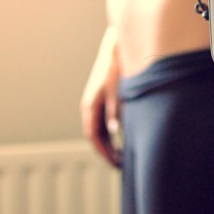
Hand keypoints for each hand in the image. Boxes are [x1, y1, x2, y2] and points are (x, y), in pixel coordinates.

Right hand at [80, 31, 121, 167]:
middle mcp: (90, 106)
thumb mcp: (118, 91)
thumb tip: (114, 130)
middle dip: (106, 151)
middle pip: (95, 136)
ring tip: (123, 156)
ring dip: (108, 143)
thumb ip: (115, 111)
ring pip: (99, 129)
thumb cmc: (117, 69)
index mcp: (90, 106)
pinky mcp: (102, 99)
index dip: (103, 152)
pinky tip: (123, 138)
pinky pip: (103, 121)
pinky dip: (111, 133)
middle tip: (121, 165)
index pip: (93, 136)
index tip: (115, 163)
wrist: (116, 49)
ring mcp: (95, 103)